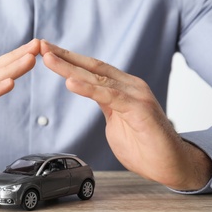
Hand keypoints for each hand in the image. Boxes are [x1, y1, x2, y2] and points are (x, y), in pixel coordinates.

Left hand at [40, 40, 211, 190]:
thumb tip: (93, 96)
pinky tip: (71, 82)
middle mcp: (128, 86)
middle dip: (64, 56)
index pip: (91, 69)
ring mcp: (135, 95)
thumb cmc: (143, 145)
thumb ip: (105, 105)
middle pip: (91, 67)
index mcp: (121, 88)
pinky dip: (88, 89)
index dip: (68, 59)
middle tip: (41, 46)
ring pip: (97, 78)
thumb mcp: (116, 120)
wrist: (170, 165)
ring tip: (49, 59)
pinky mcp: (139, 108)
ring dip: (70, 67)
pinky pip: (109, 96)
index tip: (47, 52)